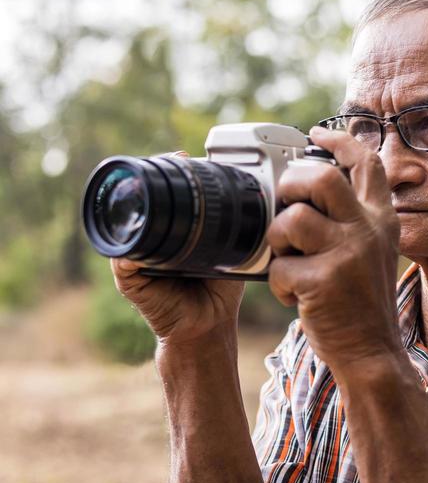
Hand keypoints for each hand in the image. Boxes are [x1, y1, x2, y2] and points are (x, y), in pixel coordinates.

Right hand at [110, 153, 244, 347]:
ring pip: (125, 225)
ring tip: (153, 185)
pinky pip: (121, 259)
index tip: (183, 155)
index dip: (167, 172)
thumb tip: (251, 196)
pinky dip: (126, 247)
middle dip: (150, 179)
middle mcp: (145, 242)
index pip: (159, 195)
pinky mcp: (128, 280)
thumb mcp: (230, 250)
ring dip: (135, 204)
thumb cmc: (219, 291)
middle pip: (138, 203)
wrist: (209, 327)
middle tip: (173, 161)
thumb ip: (234, 227)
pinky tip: (136, 232)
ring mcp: (133, 260)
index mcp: (167, 233)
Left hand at [265, 127, 401, 373]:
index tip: (315, 134)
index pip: (366, 163)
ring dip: (276, 239)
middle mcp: (368, 231)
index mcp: (382, 221)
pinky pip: (279, 267)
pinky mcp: (324, 282)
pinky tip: (291, 296)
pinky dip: (277, 284)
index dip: (339, 142)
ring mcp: (347, 255)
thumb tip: (312, 185)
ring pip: (292, 219)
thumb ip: (353, 221)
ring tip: (285, 259)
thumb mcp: (372, 253)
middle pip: (319, 177)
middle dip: (289, 185)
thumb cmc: (361, 304)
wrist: (372, 353)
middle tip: (284, 204)